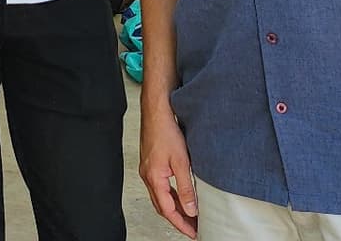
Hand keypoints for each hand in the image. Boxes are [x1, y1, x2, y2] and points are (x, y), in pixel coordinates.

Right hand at [140, 104, 198, 237]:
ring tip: (190, 215)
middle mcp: (148, 176)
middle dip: (178, 219)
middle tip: (193, 228)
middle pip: (162, 207)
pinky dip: (171, 196)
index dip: (181, 224)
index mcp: (154, 178)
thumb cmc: (165, 131)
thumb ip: (186, 188)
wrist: (156, 111)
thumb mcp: (181, 162)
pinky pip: (160, 187)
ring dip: (175, 208)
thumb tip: (191, 209)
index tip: (193, 232)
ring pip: (161, 197)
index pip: (168, 210)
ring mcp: (148, 170)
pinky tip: (180, 196)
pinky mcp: (150, 164)